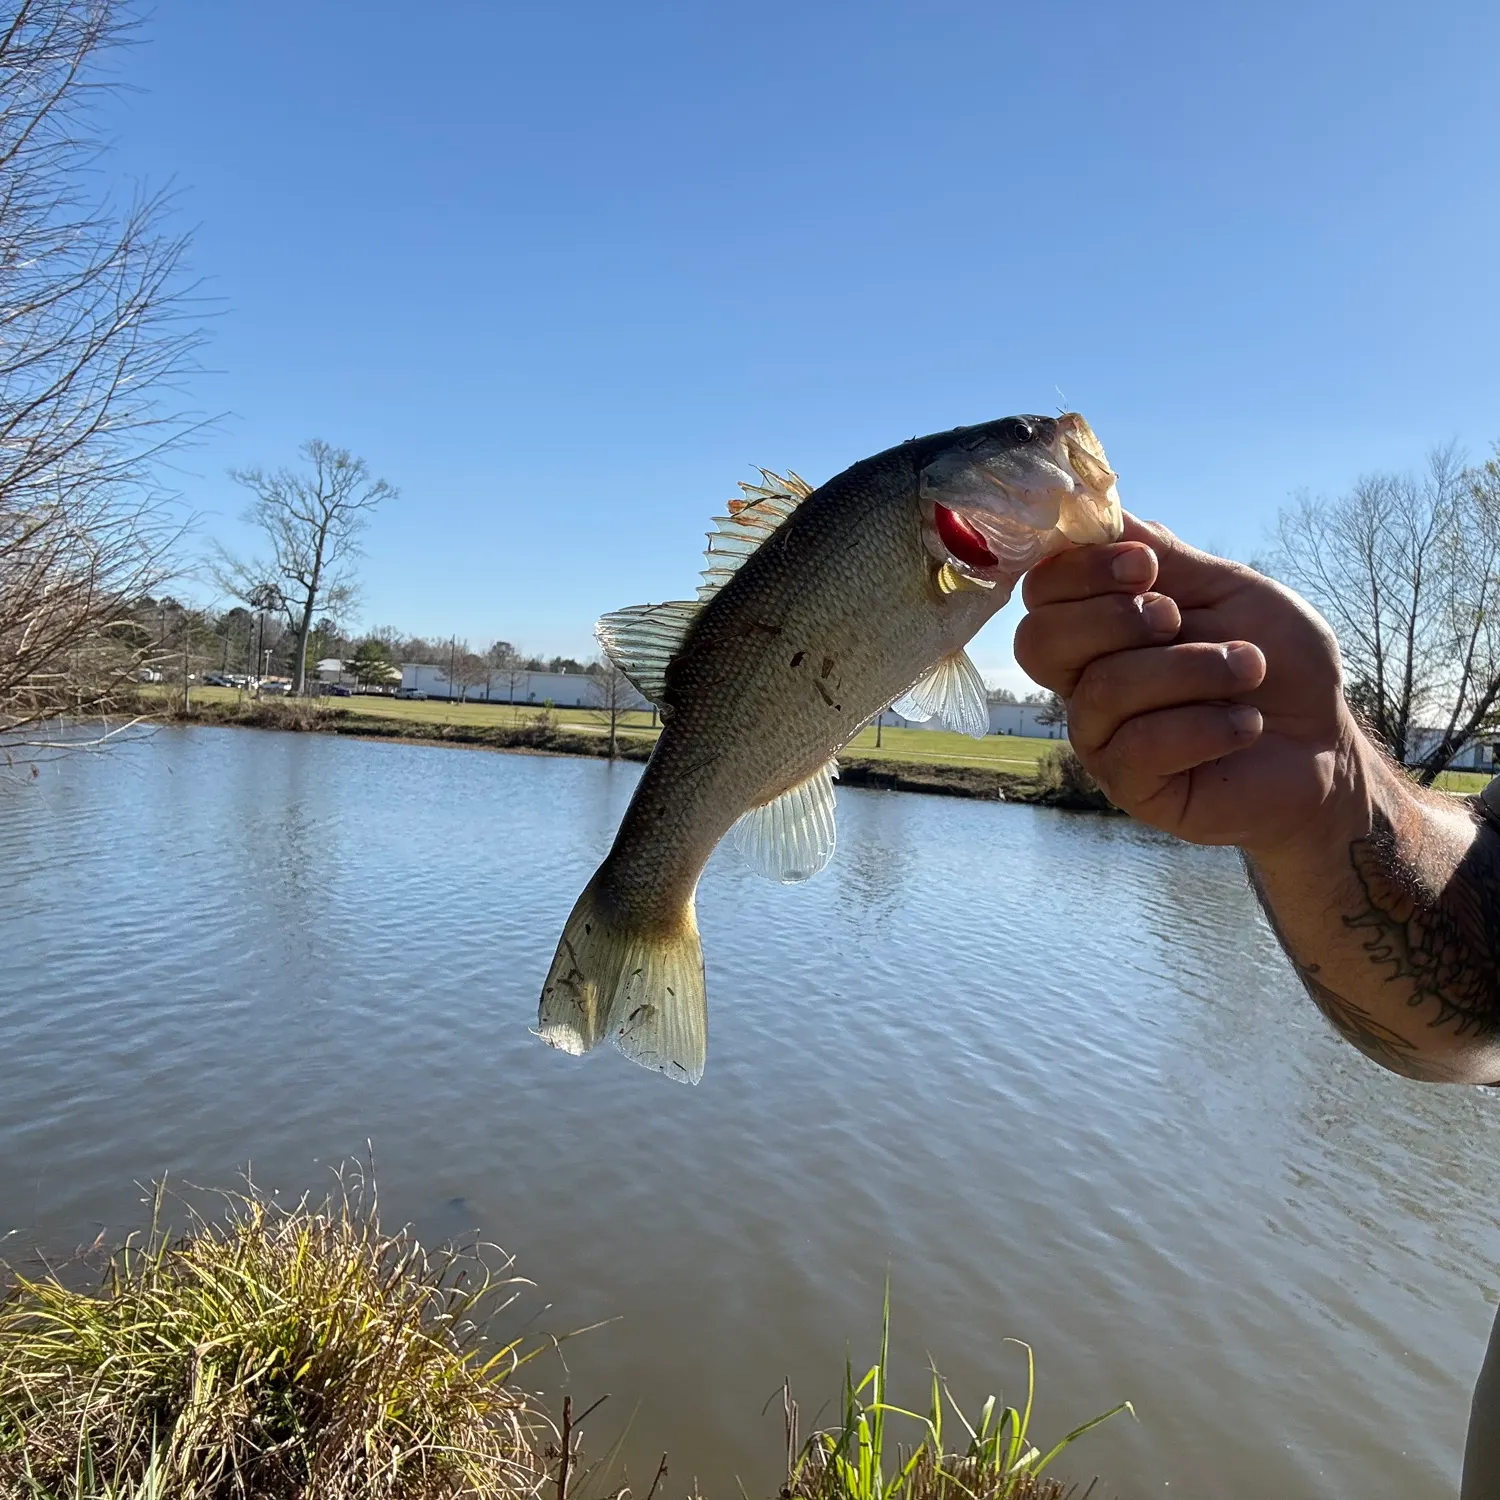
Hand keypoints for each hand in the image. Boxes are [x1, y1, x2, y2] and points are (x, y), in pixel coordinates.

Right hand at [1014, 514, 1361, 854]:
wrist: (1324, 743)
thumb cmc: (1277, 662)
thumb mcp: (1228, 589)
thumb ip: (1166, 554)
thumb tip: (1101, 512)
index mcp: (1100, 628)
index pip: (1042, 592)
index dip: (1080, 571)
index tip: (1146, 566)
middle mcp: (1086, 681)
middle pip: (1039, 641)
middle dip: (1114, 619)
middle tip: (1178, 619)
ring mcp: (1103, 738)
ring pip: (1104, 689)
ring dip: (1190, 669)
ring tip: (1249, 669)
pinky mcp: (1131, 787)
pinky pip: (1140, 747)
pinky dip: (1206, 725)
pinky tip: (1246, 724)